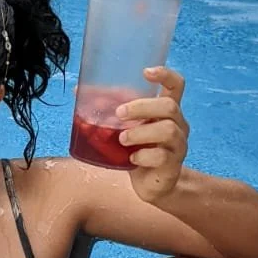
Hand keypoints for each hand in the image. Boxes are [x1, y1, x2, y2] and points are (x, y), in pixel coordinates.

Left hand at [118, 67, 188, 205]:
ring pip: (168, 130)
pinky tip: (131, 159)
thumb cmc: (138, 150)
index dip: (165, 75)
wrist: (152, 185)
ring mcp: (178, 145)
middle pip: (169, 106)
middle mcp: (178, 124)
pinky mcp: (173, 165)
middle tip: (119, 113)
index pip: (176, 85)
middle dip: (142, 107)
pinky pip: (161, 156)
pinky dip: (143, 156)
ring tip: (121, 139)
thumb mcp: (125, 127)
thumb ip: (110, 110)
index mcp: (167, 110)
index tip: (146, 72)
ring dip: (140, 132)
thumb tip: (79, 91)